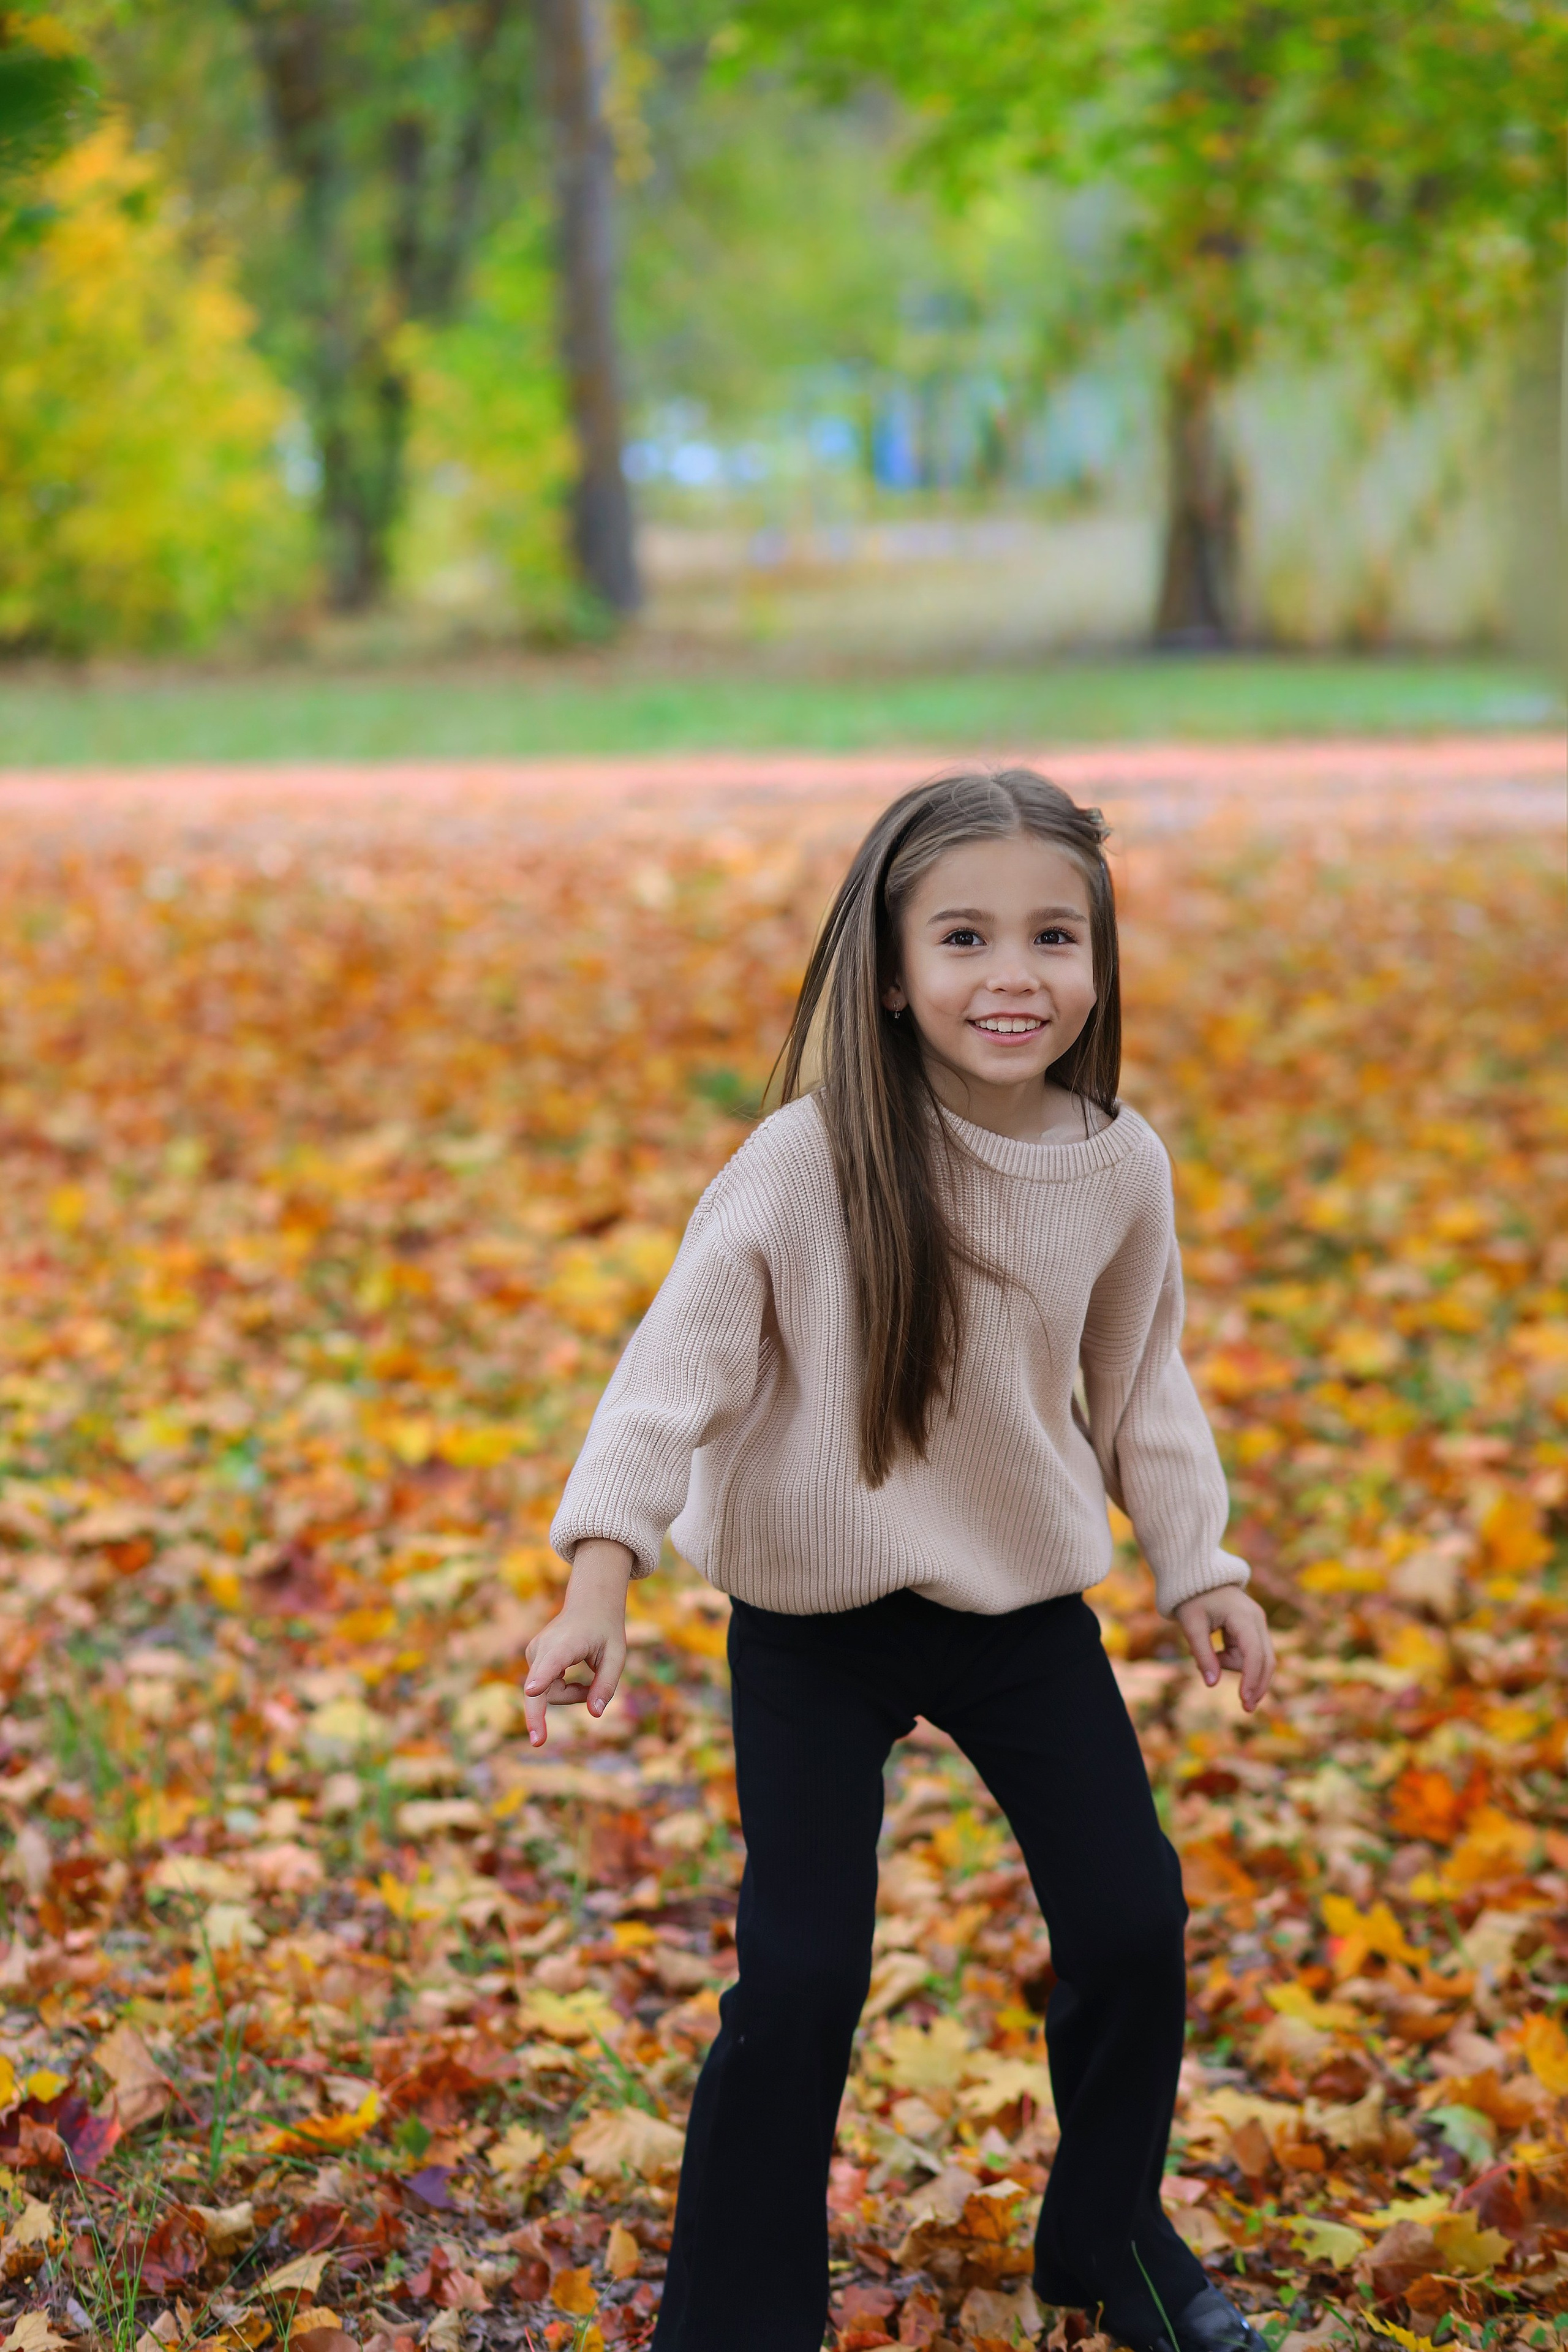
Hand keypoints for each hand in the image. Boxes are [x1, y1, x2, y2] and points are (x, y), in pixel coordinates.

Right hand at [523, 1540, 633, 1746]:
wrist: (590, 1605)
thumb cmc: (605, 1630)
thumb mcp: (616, 1656)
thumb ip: (607, 1684)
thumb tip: (595, 1714)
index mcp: (565, 1644)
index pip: (550, 1664)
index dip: (541, 1679)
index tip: (532, 1690)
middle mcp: (543, 1648)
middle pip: (541, 1690)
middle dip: (538, 1716)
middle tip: (538, 1742)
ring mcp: (534, 1653)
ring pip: (546, 1693)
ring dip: (571, 1695)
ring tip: (592, 1681)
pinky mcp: (533, 1660)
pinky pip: (545, 1689)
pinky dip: (565, 1690)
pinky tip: (580, 1680)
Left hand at [1174, 1584, 1274, 1712]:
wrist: (1197, 1576)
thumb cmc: (1192, 1598)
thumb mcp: (1191, 1625)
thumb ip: (1202, 1654)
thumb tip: (1211, 1684)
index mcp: (1243, 1617)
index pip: (1254, 1654)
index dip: (1251, 1679)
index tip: (1244, 1700)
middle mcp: (1257, 1621)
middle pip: (1267, 1660)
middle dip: (1257, 1684)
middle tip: (1246, 1708)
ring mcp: (1258, 1624)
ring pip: (1259, 1659)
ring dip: (1238, 1668)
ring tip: (1210, 1657)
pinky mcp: (1253, 1629)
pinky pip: (1250, 1653)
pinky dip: (1236, 1661)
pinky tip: (1217, 1654)